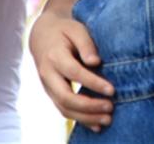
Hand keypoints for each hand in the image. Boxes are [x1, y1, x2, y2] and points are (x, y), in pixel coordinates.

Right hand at [29, 8, 115, 131]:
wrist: (42, 36)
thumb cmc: (65, 31)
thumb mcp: (76, 29)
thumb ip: (86, 44)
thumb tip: (96, 62)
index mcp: (55, 55)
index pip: (74, 72)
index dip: (93, 83)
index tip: (112, 90)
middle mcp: (48, 74)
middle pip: (66, 97)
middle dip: (89, 106)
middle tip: (110, 107)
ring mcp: (48, 87)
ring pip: (64, 108)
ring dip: (86, 117)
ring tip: (107, 119)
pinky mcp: (52, 94)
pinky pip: (64, 110)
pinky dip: (80, 119)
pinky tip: (97, 124)